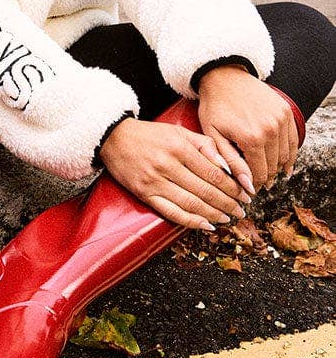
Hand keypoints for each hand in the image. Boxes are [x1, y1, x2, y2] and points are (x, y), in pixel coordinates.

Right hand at [98, 117, 252, 229]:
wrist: (113, 138)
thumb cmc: (149, 134)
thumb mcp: (178, 132)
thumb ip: (204, 145)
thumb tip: (227, 166)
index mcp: (179, 148)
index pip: (213, 172)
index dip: (232, 187)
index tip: (244, 194)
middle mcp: (168, 165)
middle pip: (205, 190)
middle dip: (228, 203)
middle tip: (241, 210)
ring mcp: (155, 182)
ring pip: (191, 203)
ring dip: (213, 214)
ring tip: (227, 218)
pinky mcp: (144, 194)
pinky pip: (171, 212)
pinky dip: (190, 221)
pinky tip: (205, 225)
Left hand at [197, 65, 299, 189]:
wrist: (223, 77)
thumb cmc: (214, 106)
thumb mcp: (213, 136)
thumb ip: (230, 162)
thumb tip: (246, 186)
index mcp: (252, 138)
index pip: (259, 173)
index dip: (253, 185)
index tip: (247, 190)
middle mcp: (271, 130)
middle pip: (273, 166)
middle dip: (264, 178)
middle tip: (257, 185)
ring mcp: (281, 119)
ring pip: (285, 155)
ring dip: (278, 168)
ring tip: (269, 176)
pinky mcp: (286, 111)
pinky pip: (293, 140)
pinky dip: (290, 153)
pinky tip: (285, 164)